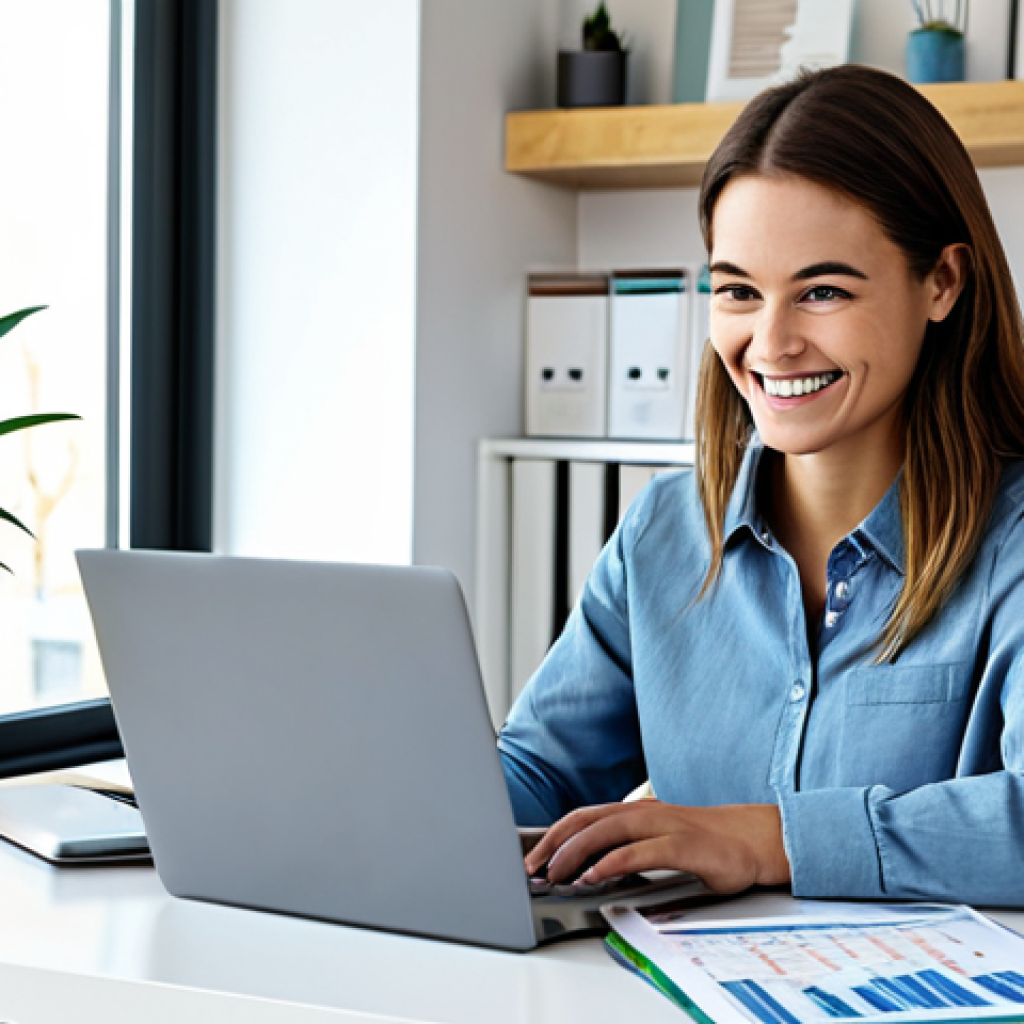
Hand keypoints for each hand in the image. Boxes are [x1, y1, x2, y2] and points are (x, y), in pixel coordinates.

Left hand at [523, 801, 790, 893]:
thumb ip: (627, 845)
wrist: (753, 839)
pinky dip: (612, 862)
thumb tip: (588, 865)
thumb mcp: (658, 839)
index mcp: (635, 811)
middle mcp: (644, 812)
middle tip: (533, 868)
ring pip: (607, 831)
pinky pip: (639, 851)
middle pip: (587, 821)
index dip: (554, 835)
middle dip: (554, 844)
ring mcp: (663, 825)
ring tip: (556, 873)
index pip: (583, 817)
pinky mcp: (682, 845)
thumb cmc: (705, 842)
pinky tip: (595, 875)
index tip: (533, 858)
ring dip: (576, 852)